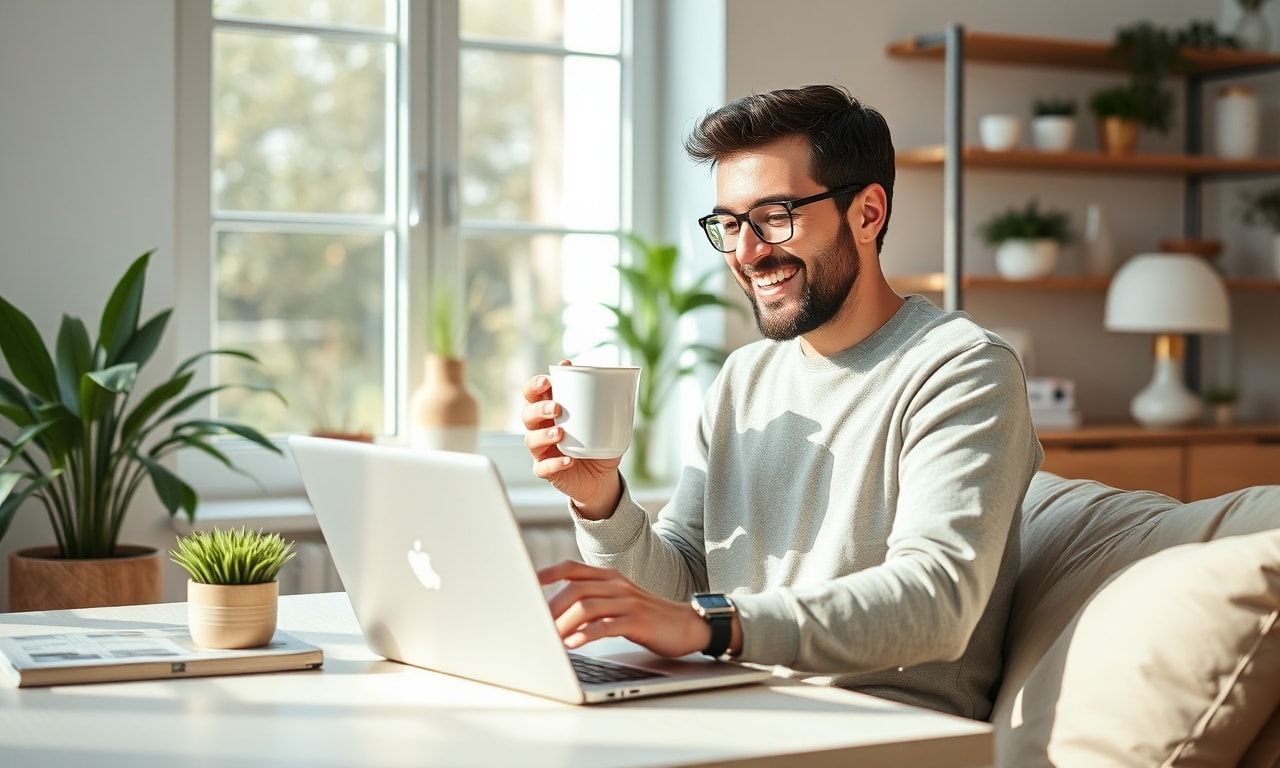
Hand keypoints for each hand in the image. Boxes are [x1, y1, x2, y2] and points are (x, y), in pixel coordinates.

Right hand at [522, 360, 621, 518]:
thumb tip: (609, 380)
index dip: (534, 386)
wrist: (601, 478)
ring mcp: (541, 451)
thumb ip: (602, 402)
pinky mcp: (546, 471)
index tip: (547, 381)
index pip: (533, 394)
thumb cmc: (598, 444)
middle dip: (539, 409)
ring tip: (560, 433)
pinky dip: (555, 463)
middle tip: (557, 408)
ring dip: (543, 435)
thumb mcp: (604, 422)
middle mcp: (541, 429)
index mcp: (550, 412)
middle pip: (527, 415)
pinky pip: (543, 468)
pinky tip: (568, 460)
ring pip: (531, 440)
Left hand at [538, 561, 709, 657]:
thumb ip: (593, 604)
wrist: (687, 625)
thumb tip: (558, 618)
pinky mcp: (638, 621)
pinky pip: (607, 625)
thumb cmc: (648, 618)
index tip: (527, 582)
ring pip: (587, 606)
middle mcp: (617, 585)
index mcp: (609, 578)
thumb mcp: (619, 603)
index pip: (573, 569)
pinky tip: (574, 645)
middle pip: (575, 589)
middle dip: (551, 607)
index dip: (548, 573)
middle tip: (535, 625)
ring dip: (564, 623)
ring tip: (549, 638)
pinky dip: (586, 635)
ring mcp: (628, 602)